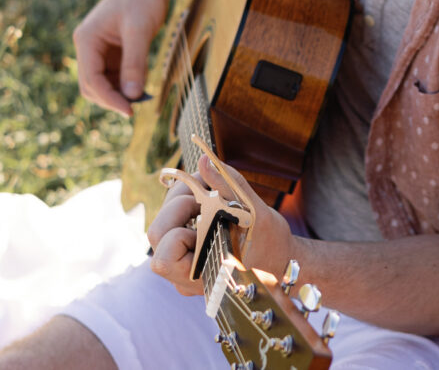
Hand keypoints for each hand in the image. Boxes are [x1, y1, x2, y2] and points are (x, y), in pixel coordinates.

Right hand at [72, 0, 167, 115]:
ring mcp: (99, 51)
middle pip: (92, 86)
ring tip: (143, 98)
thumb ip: (135, 63)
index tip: (130, 110)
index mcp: (86, 40)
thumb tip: (133, 95)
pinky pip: (115, 76)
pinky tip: (142, 87)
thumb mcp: (140, 30)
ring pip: (103, 84)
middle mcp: (88, 47)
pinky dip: (126, 85)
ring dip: (120, 94)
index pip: (91, 80)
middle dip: (112, 99)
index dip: (109, 99)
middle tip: (136, 108)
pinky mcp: (112, 52)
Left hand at [146, 154, 295, 295]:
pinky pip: (171, 228)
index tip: (205, 212)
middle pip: (157, 236)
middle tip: (204, 192)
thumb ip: (228, 185)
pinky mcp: (184, 255)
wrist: (281, 258)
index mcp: (203, 276)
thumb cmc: (271, 241)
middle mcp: (187, 278)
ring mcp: (183, 268)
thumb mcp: (255, 211)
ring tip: (209, 194)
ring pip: (162, 228)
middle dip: (177, 204)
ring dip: (181, 203)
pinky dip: (185, 210)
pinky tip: (207, 205)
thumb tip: (204, 160)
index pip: (164, 258)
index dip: (178, 229)